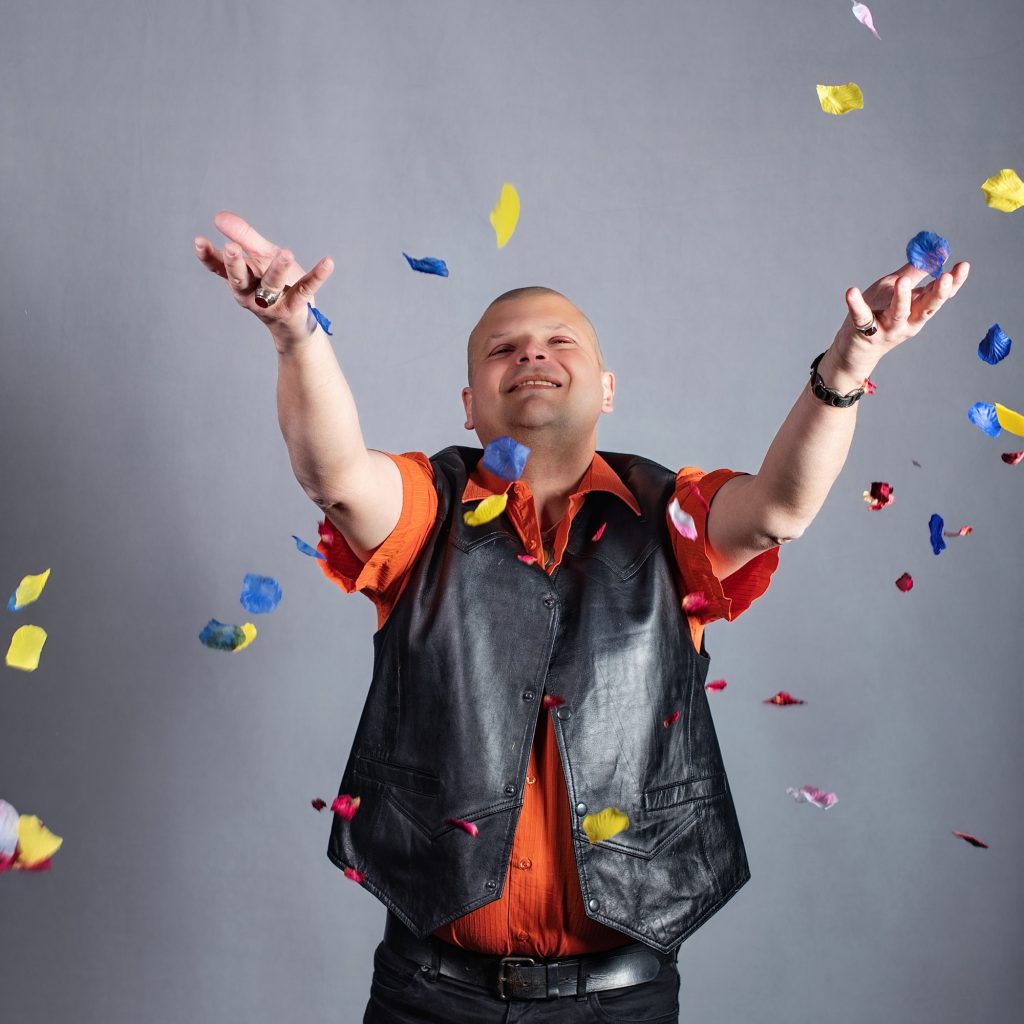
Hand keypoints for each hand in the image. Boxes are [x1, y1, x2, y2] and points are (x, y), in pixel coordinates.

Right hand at [194, 211, 333, 351]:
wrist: (295, 326)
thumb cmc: (276, 286)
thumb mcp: (260, 257)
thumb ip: (244, 237)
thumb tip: (219, 217)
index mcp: (240, 280)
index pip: (218, 268)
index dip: (208, 256)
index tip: (199, 241)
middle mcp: (250, 293)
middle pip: (239, 279)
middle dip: (235, 264)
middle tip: (232, 248)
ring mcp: (272, 303)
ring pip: (271, 285)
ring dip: (278, 268)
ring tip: (286, 253)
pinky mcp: (294, 307)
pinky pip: (306, 289)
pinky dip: (317, 276)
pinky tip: (328, 262)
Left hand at [827, 260, 970, 381]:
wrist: (854, 349)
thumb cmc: (878, 314)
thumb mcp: (897, 290)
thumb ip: (914, 273)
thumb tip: (936, 252)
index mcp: (918, 310)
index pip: (939, 296)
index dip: (954, 283)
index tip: (964, 266)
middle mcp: (908, 321)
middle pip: (927, 307)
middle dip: (938, 294)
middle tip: (946, 278)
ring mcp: (888, 328)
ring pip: (898, 313)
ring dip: (901, 298)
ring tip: (902, 282)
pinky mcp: (865, 332)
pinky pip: (861, 318)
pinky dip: (856, 305)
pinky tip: (851, 292)